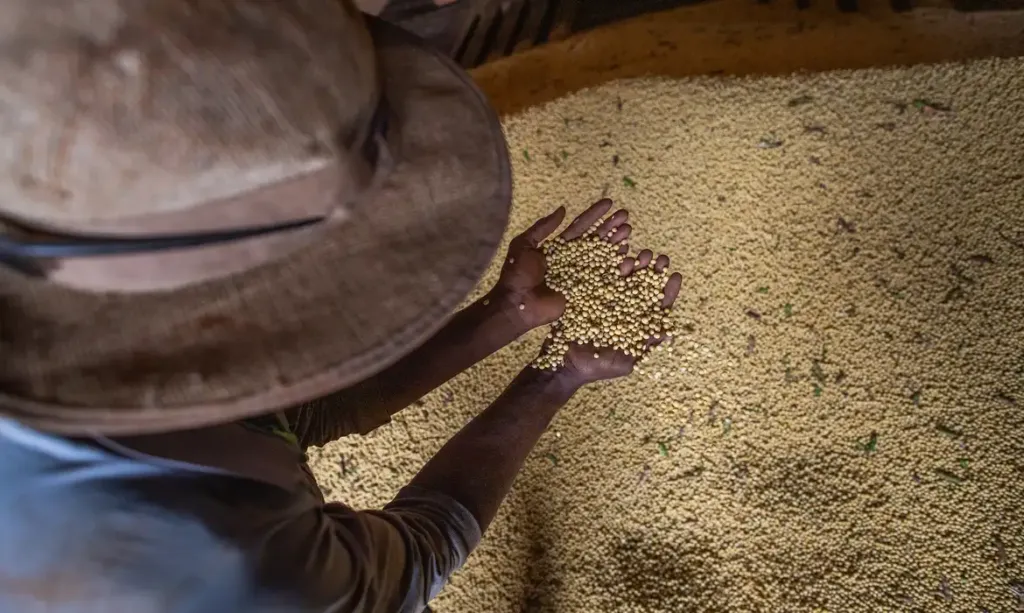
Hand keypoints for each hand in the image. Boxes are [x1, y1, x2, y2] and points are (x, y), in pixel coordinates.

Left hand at [493, 198, 632, 329]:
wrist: (516, 303)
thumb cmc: (516, 274)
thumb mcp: (524, 245)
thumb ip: (542, 227)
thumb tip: (563, 208)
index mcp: (560, 248)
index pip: (581, 227)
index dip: (595, 215)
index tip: (610, 203)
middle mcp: (574, 260)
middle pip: (597, 240)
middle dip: (611, 227)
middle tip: (625, 215)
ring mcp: (581, 276)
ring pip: (604, 257)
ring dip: (617, 243)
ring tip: (628, 231)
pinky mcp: (585, 292)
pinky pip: (605, 280)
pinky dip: (618, 270)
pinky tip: (628, 258)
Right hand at [548, 250, 682, 389]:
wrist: (564, 363)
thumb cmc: (597, 367)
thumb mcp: (624, 361)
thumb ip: (643, 345)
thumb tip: (667, 332)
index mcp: (638, 322)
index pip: (658, 304)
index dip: (668, 291)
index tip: (676, 276)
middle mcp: (625, 307)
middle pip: (644, 285)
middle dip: (654, 271)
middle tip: (661, 259)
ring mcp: (608, 298)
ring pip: (626, 276)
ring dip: (637, 264)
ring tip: (643, 254)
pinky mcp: (589, 292)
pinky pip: (602, 273)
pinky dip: (612, 263)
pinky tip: (621, 253)